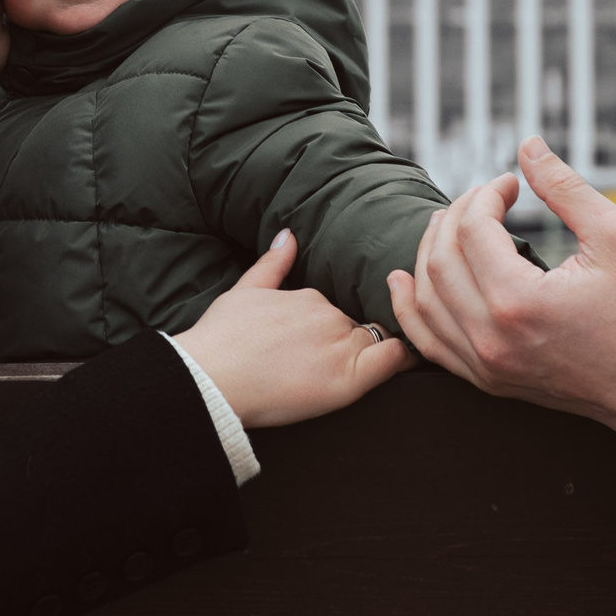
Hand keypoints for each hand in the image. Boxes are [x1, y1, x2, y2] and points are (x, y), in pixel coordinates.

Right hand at [177, 229, 416, 427]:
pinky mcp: (347, 379)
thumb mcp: (243, 291)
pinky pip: (391, 360)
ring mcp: (339, 345)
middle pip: (357, 327)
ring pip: (373, 343)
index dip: (338, 328)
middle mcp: (328, 315)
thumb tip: (288, 236)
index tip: (331, 342)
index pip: (337, 310)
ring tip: (355, 371)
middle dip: (351, 342)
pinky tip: (406, 363)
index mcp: (308, 296)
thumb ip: (272, 264)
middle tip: (334, 364)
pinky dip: (403, 359)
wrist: (209, 377)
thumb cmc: (219, 340)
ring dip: (371, 353)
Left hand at [388, 136, 615, 438]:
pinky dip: (411, 308)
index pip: (473, 229)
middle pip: (441, 261)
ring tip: (445, 224)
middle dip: (455, 216)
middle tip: (482, 198)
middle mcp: (491, 337)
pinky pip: (429, 343)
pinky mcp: (486, 381)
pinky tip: (405, 280)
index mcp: (519, 300)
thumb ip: (565, 187)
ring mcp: (484, 365)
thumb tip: (526, 145)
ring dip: (427, 254)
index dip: (487, 193)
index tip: (511, 183)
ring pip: (425, 300)